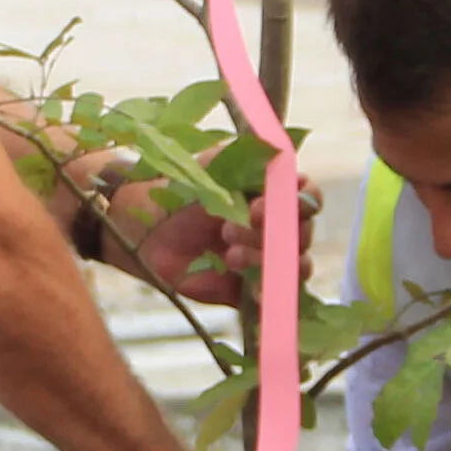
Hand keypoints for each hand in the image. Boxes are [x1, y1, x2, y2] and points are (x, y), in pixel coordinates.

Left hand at [112, 166, 318, 308]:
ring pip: (294, 267)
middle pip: (303, 235)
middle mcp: (274, 228)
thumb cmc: (178, 189)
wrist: (142, 228)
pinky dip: (271, 294)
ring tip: (230, 255)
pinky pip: (274, 297)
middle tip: (230, 229)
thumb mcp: (214, 163)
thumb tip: (281, 152)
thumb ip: (249, 156)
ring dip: (267, 260)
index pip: (308, 198)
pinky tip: (253, 289)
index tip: (264, 205)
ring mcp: (264, 260)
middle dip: (274, 234)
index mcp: (273, 194)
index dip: (301, 202)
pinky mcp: (248, 290)